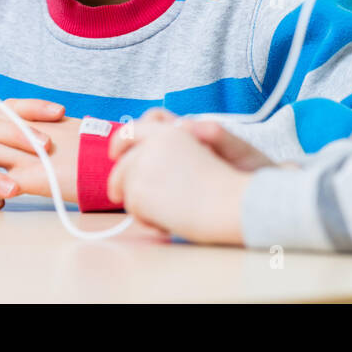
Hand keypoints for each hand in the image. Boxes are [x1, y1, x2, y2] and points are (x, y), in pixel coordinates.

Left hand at [107, 109, 253, 244]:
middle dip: (120, 181)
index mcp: (171, 132)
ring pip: (125, 187)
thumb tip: (141, 157)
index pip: (134, 129)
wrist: (236, 203)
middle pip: (123, 163)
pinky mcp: (139, 189)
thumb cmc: (227, 183)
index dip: (121, 142)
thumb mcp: (202, 153)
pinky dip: (146, 219)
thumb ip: (173, 150)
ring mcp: (144, 166)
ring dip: (139, 203)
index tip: (115, 154)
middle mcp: (154, 144)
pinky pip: (132, 207)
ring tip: (164, 213)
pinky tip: (167, 222)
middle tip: (120, 196)